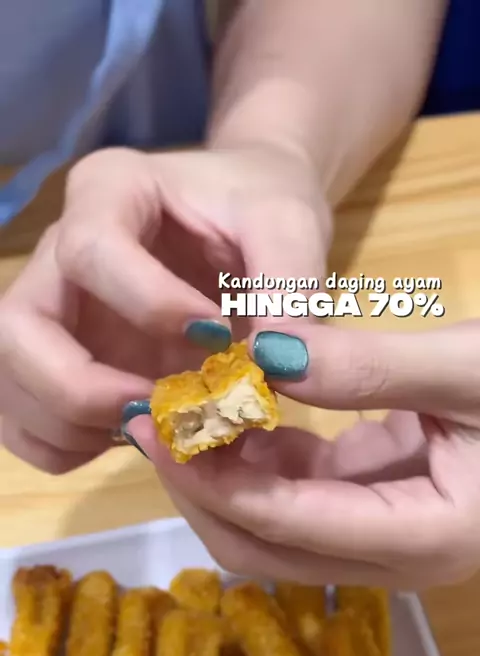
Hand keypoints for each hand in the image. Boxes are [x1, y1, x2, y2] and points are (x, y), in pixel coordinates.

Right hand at [0, 145, 329, 471]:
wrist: (247, 222)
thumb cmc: (262, 208)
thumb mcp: (290, 224)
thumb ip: (288, 286)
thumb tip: (275, 365)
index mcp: (109, 192)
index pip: (89, 250)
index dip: (148, 305)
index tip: (217, 338)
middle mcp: (61, 252)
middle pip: (15, 325)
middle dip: (78, 386)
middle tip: (156, 408)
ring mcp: (54, 311)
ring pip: (8, 378)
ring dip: (70, 426)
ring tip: (152, 428)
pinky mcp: (60, 360)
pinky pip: (22, 417)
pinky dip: (64, 446)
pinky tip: (131, 437)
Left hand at [128, 320, 479, 589]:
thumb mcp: (471, 368)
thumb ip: (370, 367)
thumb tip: (264, 351)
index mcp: (427, 539)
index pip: (289, 523)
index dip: (212, 476)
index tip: (156, 421)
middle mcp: (398, 558)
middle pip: (264, 548)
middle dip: (200, 489)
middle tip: (150, 420)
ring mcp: (385, 537)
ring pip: (274, 530)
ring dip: (221, 476)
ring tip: (177, 411)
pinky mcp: (378, 505)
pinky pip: (300, 498)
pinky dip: (259, 462)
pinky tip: (234, 412)